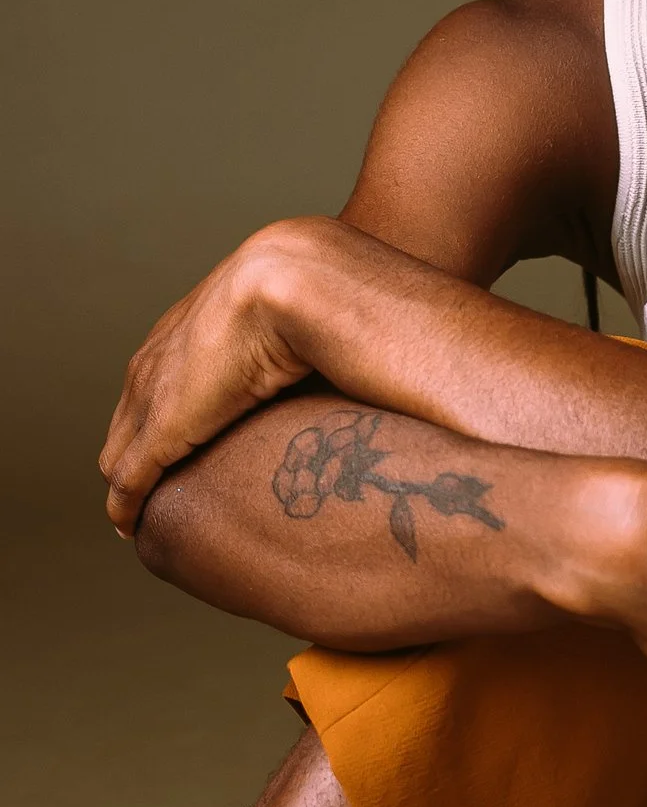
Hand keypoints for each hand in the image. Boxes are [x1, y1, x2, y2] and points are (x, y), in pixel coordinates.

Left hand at [101, 221, 322, 534]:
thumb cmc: (337, 289)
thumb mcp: (319, 306)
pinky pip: (130, 477)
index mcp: (205, 310)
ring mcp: (158, 387)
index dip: (174, 402)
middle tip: (159, 485)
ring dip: (134, 480)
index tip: (192, 434)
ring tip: (147, 514)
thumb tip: (362, 348)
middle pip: (134, 406)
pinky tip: (134, 525)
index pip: (170, 363)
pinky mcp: (163, 428)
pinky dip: (129, 505)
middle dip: (140, 445)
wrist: (307, 281)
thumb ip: (320, 328)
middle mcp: (168, 346)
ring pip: (123, 444)